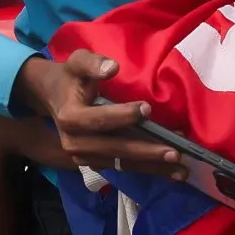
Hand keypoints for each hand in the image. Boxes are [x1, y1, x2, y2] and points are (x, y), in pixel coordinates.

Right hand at [13, 52, 187, 177]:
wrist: (54, 97)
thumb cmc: (70, 77)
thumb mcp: (77, 62)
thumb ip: (92, 63)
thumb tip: (112, 67)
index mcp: (70, 118)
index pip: (99, 120)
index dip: (123, 116)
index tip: (147, 109)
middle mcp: (75, 144)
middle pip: (114, 150)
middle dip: (146, 152)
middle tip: (175, 153)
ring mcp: (84, 158)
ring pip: (122, 163)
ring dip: (152, 167)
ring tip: (180, 171)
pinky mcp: (95, 163)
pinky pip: (122, 167)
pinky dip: (146, 168)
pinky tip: (169, 172)